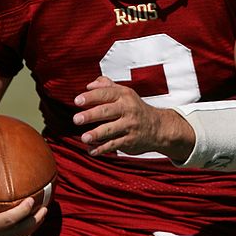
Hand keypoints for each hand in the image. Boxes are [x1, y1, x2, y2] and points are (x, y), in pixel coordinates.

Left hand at [73, 76, 193, 159]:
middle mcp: (127, 109)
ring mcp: (129, 126)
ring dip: (96, 134)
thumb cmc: (135, 108)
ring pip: (111, 130)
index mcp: (124, 95)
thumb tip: (89, 85)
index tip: (77, 101)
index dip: (91, 97)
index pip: (106, 94)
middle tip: (76, 119)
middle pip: (107, 111)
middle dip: (91, 115)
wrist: (158, 127)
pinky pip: (115, 145)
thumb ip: (106, 86)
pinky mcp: (130, 141)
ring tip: (84, 137)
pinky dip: (102, 148)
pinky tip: (91, 150)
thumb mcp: (125, 93)